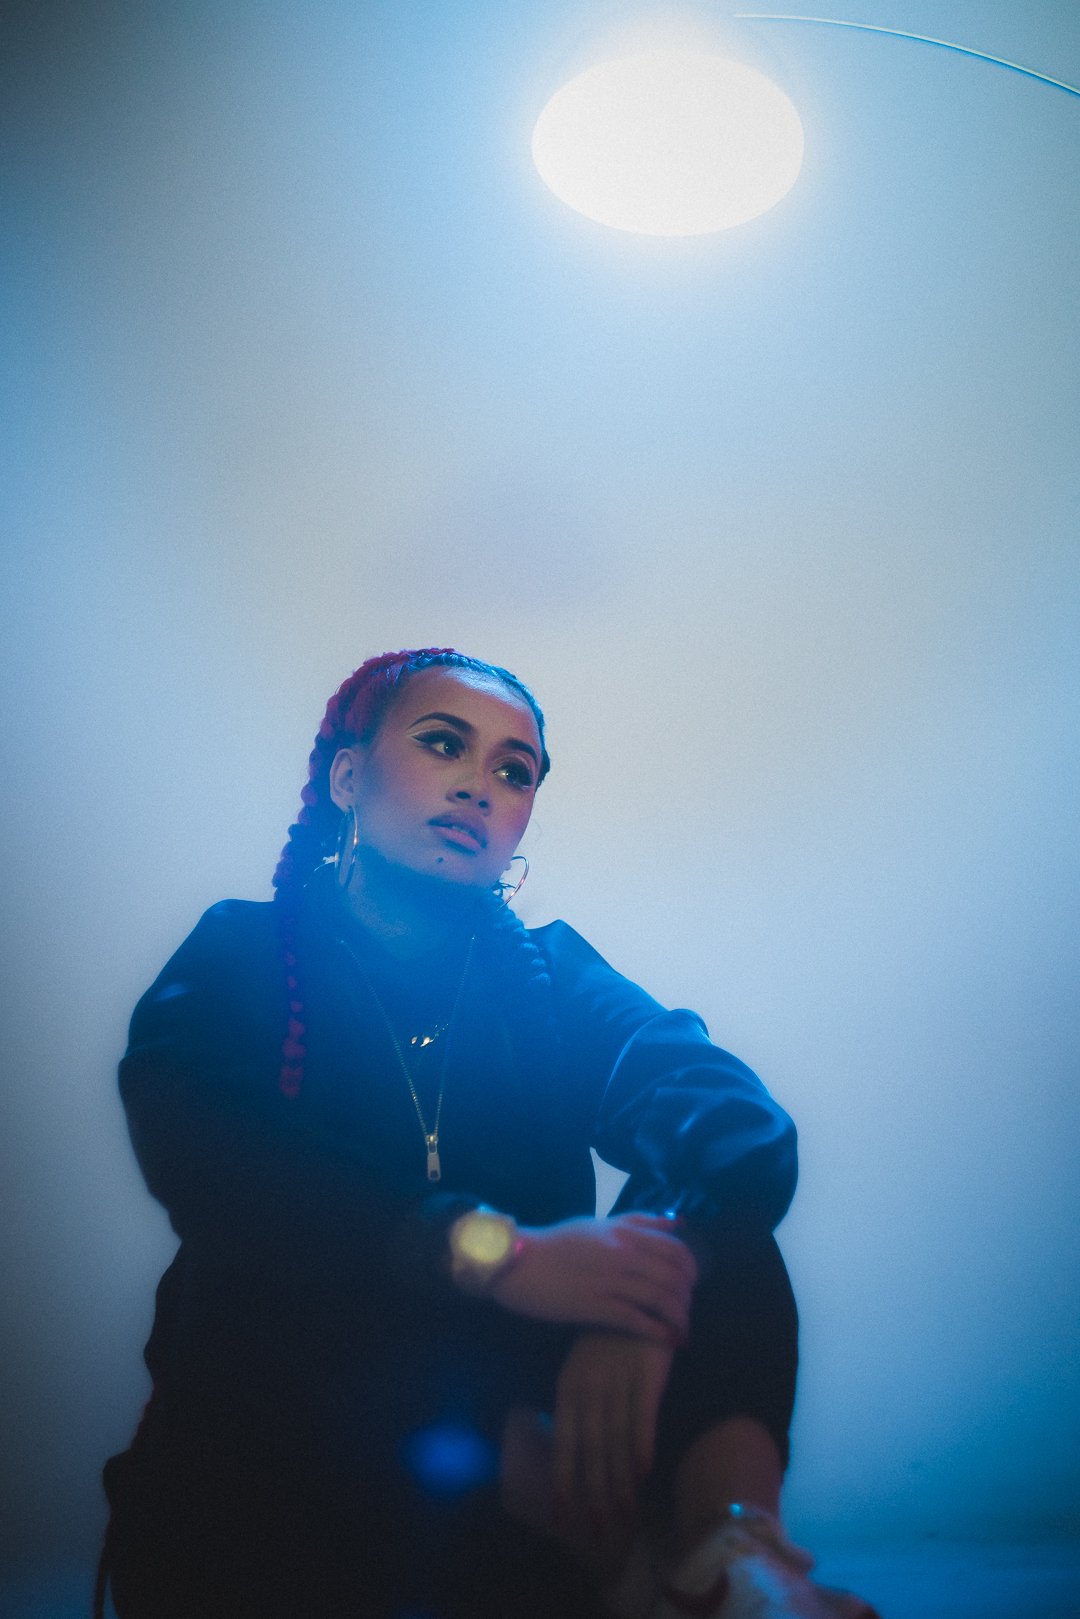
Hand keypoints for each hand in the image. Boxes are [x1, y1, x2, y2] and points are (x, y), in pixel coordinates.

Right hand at [490, 1213, 696, 1342]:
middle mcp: (622, 1254)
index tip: (691, 1283)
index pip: (675, 1248)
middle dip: (687, 1297)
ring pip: (660, 1298)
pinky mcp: (595, 1307)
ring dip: (678, 1317)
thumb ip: (637, 1221)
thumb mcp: (598, 1223)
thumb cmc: (557, 1243)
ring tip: (682, 1330)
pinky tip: (667, 1340)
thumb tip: (675, 1221)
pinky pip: (637, 1320)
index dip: (691, 1269)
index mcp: (623, 1232)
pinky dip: (658, 1331)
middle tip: (686, 1310)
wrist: (518, 1263)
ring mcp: (609, 1280)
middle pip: (673, 1276)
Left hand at [553, 1331, 675, 1556]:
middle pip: (590, 1449)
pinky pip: (642, 1417)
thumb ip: (580, 1409)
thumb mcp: (583, 1370)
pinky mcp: (645, 1376)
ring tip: (622, 1514)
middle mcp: (589, 1389)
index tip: (562, 1517)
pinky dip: (641, 1446)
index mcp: (568, 1389)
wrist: (636, 1296)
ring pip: (615, 1441)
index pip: (564, 1443)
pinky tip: (642, 1473)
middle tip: (598, 1528)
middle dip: (593, 1491)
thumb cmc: (607, 1339)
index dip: (564, 1480)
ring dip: (618, 1481)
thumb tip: (579, 1455)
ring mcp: (617, 1383)